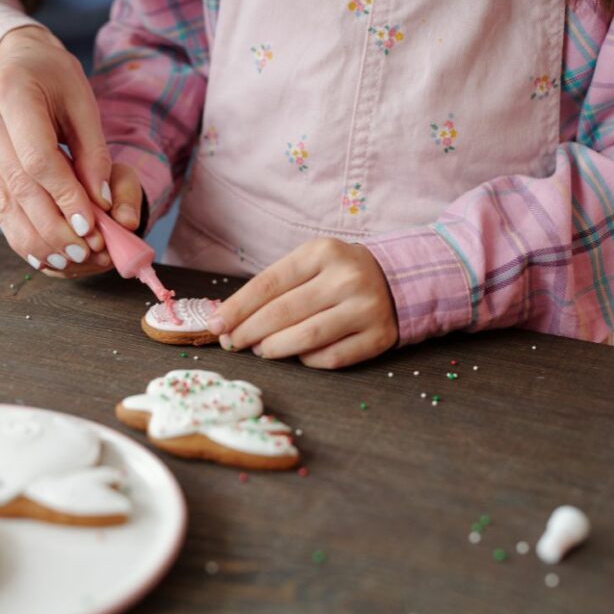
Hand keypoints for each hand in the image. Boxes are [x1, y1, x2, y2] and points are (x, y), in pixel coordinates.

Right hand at [0, 26, 126, 272]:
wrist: (12, 61)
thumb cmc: (54, 78)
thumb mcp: (83, 102)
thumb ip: (94, 153)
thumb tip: (102, 205)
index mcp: (10, 91)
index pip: (38, 159)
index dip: (65, 197)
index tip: (91, 226)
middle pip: (18, 186)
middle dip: (53, 226)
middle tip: (83, 252)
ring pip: (2, 203)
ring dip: (36, 238)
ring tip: (67, 259)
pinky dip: (20, 232)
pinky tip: (42, 252)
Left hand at [207, 238, 397, 368]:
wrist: (398, 279)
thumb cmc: (336, 274)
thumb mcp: (309, 263)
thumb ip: (274, 286)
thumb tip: (228, 319)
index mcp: (322, 253)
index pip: (268, 284)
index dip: (237, 308)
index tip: (215, 325)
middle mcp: (346, 278)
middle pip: (283, 313)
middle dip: (249, 331)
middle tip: (232, 343)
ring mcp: (366, 308)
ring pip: (307, 337)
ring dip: (274, 348)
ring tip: (260, 350)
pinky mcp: (379, 337)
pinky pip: (331, 357)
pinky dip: (307, 360)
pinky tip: (297, 356)